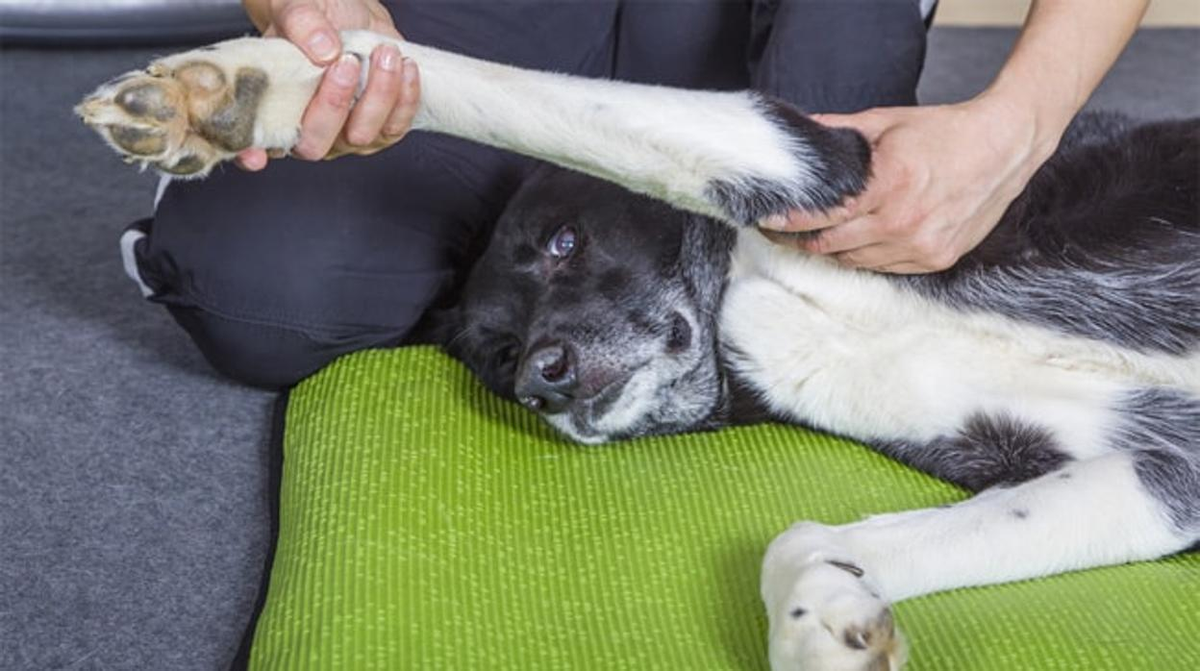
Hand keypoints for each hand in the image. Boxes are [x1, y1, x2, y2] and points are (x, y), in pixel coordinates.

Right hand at [236, 0, 420, 169]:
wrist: (348, 14)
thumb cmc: (311, 18)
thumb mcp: (296, 8)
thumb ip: (301, 24)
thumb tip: (323, 49)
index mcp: (274, 108)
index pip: (257, 143)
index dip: (253, 154)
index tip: (255, 154)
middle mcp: (309, 131)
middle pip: (318, 144)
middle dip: (335, 104)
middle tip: (346, 63)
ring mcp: (346, 135)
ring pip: (364, 135)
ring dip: (379, 95)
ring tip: (385, 54)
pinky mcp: (381, 127)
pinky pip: (396, 126)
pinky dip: (405, 97)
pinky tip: (404, 68)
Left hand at [760, 96, 1052, 272]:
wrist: (1005, 146)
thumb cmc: (944, 131)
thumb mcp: (885, 122)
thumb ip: (838, 131)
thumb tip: (798, 132)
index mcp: (888, 185)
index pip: (822, 215)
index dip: (789, 221)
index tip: (766, 220)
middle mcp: (902, 221)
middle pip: (831, 245)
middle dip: (801, 239)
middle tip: (780, 230)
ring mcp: (921, 245)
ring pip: (854, 261)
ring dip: (832, 250)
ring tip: (815, 235)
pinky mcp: (936, 259)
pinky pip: (884, 266)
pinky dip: (866, 255)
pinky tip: (857, 241)